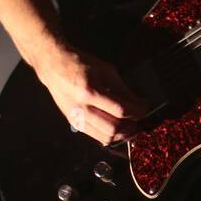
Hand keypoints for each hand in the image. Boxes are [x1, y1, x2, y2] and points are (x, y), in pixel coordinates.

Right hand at [33, 47, 148, 145]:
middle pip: (113, 127)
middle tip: (140, 118)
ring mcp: (75, 118)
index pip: (120, 109)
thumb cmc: (81, 64)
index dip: (137, 110)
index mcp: (89, 91)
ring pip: (105, 137)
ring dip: (123, 134)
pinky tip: (119, 129)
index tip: (146, 106)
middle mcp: (81, 108)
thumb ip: (122, 89)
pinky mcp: (73, 123)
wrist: (54, 67)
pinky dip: (110, 135)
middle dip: (132, 125)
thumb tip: (138, 103)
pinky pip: (96, 136)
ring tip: (132, 126)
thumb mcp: (106, 70)